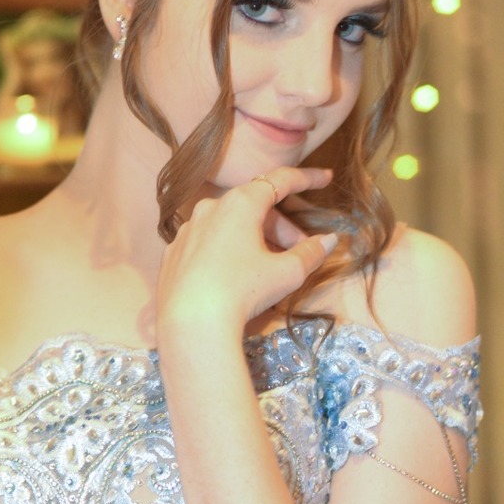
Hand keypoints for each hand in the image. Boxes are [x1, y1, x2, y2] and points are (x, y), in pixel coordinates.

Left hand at [155, 167, 338, 336]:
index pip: (280, 180)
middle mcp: (210, 207)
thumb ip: (311, 252)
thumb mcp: (286, 273)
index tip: (325, 178)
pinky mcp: (174, 252)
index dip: (307, 178)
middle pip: (255, 205)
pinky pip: (208, 241)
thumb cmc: (242, 292)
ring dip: (256, 237)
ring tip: (272, 264)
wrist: (190, 325)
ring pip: (231, 223)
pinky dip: (229, 248)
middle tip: (300, 248)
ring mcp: (188, 229)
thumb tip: (329, 240)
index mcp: (240, 203)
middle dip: (282, 225)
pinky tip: (238, 273)